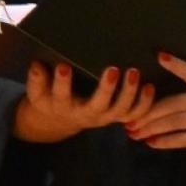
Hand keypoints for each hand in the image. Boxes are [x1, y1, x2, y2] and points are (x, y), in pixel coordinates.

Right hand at [13, 61, 153, 143]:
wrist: (59, 120)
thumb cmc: (49, 100)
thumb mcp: (38, 93)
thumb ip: (37, 80)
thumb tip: (36, 65)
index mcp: (62, 106)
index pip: (60, 95)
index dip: (61, 82)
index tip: (63, 66)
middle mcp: (85, 114)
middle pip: (97, 105)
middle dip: (106, 89)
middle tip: (112, 69)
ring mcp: (104, 117)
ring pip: (120, 110)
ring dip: (130, 93)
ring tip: (133, 72)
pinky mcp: (117, 116)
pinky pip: (134, 113)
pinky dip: (144, 103)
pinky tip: (149, 86)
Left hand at [125, 52, 185, 158]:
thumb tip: (156, 101)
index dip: (177, 65)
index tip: (158, 56)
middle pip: (176, 103)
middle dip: (149, 113)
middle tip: (129, 119)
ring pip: (177, 122)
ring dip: (153, 128)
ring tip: (134, 133)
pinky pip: (185, 139)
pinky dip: (166, 142)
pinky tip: (152, 143)